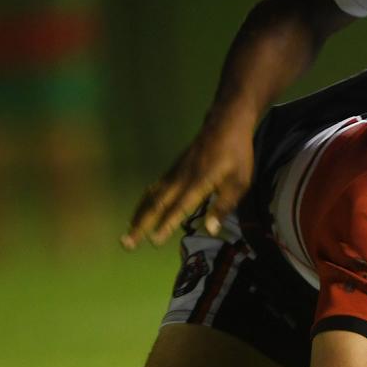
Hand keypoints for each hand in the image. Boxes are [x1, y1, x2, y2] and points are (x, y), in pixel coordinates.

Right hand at [121, 115, 254, 248]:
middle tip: (126, 244)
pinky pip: (155, 188)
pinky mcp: (174, 168)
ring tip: (127, 233)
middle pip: (157, 204)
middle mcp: (182, 178)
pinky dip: (145, 202)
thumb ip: (223, 206)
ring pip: (152, 196)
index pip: (180, 207)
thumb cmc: (236, 154)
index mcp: (199, 182)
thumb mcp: (239, 181)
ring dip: (139, 215)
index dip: (167, 224)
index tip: (154, 241)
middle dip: (141, 225)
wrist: (225, 123)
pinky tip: (140, 211)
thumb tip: (210, 230)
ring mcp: (175, 172)